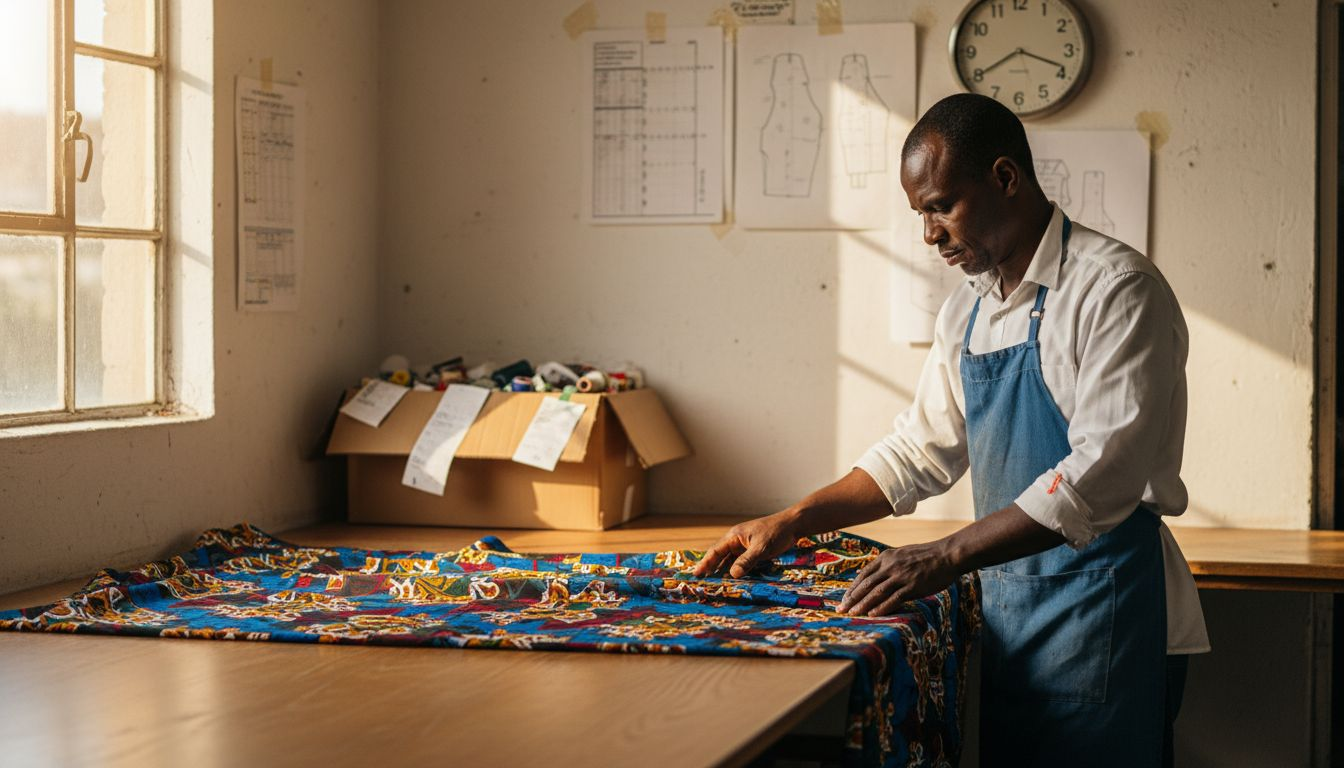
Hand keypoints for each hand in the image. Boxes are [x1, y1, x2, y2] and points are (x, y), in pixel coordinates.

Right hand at [693, 510, 800, 578]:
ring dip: (723, 570)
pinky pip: (740, 561)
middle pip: (720, 556)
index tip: (696, 574)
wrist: (792, 525)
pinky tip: (733, 579)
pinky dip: (735, 570)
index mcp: (734, 536)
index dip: (705, 563)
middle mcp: (736, 540)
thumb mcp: (761, 547)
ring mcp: (745, 545)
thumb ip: (747, 560)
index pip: (715, 551)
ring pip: (730, 560)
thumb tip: (732, 574)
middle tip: (701, 582)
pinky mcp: (753, 550)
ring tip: (714, 584)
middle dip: (711, 568)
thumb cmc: (776, 532)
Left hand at [837, 541, 959, 615]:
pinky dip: (882, 607)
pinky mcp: (912, 586)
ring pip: (877, 592)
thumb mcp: (901, 554)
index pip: (864, 575)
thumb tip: (869, 575)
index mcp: (886, 558)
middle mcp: (890, 566)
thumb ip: (886, 564)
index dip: (853, 588)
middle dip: (852, 598)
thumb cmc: (926, 556)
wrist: (947, 555)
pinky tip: (873, 614)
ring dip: (863, 604)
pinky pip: (894, 598)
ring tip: (853, 614)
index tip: (845, 599)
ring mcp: (901, 576)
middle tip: (841, 609)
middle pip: (866, 584)